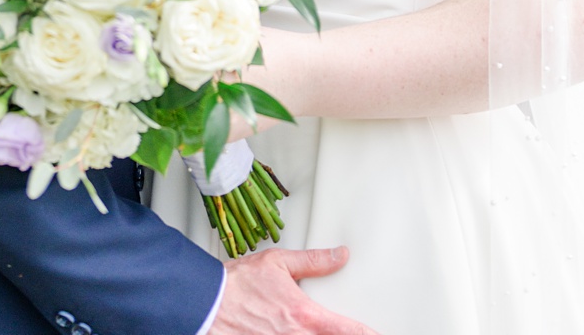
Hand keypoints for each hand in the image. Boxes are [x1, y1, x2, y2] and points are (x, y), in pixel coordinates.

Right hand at [210, 248, 375, 334]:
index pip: (350, 331)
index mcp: (305, 316)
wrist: (204, 302)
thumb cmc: (235, 284)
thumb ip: (312, 261)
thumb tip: (339, 256)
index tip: (378, 332)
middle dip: (342, 334)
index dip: (369, 333)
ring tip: (314, 329)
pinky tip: (290, 332)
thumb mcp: (276, 263)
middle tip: (348, 329)